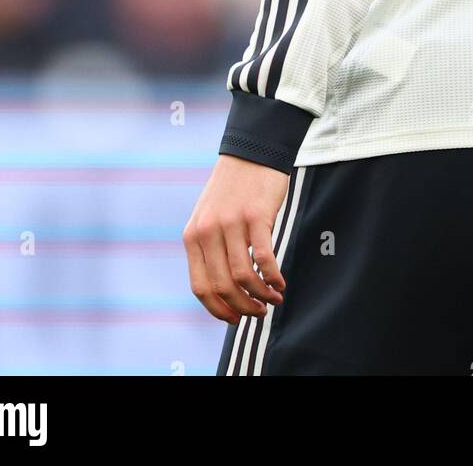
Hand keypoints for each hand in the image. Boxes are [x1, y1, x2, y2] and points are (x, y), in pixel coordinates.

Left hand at [183, 155, 289, 323]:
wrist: (251, 153)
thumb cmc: (232, 191)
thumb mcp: (208, 218)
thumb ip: (209, 249)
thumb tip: (222, 291)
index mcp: (192, 235)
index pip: (200, 287)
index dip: (218, 309)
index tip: (234, 319)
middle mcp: (208, 231)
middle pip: (223, 286)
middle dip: (243, 308)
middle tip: (259, 313)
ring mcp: (231, 223)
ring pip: (244, 277)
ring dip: (261, 296)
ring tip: (274, 300)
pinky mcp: (256, 216)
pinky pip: (264, 259)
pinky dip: (273, 278)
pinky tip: (280, 283)